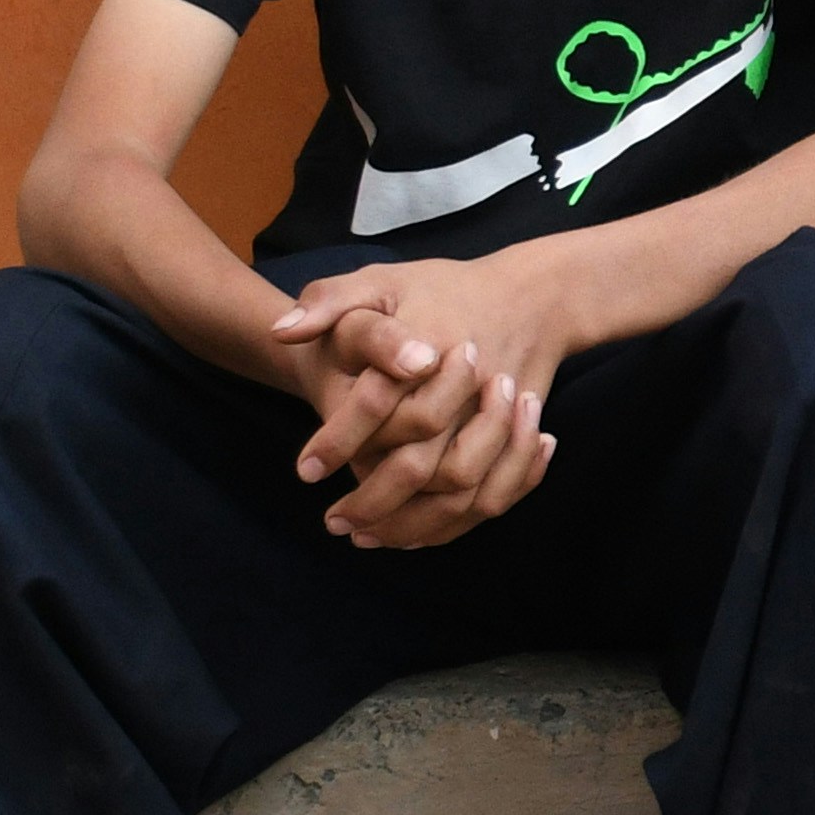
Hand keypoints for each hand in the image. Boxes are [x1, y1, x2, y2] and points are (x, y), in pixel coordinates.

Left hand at [272, 252, 579, 547]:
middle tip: (333, 521)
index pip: (378, 404)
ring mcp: (499, 419)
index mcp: (428, 348)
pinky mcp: (519, 438)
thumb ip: (328, 302)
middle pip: (419, 464)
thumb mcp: (381, 279)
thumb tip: (281, 331)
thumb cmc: (445, 289)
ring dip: (411, 522)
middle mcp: (468, 390)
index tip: (306, 471)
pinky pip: (491, 495)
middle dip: (373, 501)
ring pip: (457, 491)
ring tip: (367, 535)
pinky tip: (415, 534)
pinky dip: (454, 522)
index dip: (338, 442)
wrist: (533, 297)